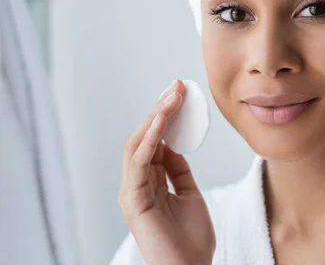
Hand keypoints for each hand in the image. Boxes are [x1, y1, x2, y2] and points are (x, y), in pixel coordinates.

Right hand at [118, 79, 214, 264]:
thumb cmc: (190, 239)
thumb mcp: (188, 194)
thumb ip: (178, 170)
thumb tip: (174, 145)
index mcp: (148, 182)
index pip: (153, 140)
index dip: (165, 116)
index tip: (180, 93)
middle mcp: (136, 184)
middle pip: (143, 137)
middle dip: (160, 110)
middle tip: (176, 87)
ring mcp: (132, 192)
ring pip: (137, 144)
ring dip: (155, 118)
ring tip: (171, 97)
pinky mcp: (132, 201)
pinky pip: (138, 162)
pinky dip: (150, 139)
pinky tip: (162, 121)